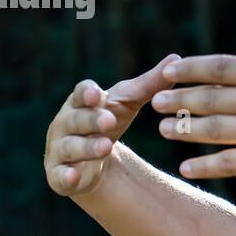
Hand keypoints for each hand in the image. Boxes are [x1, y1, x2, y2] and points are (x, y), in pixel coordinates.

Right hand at [44, 54, 180, 195]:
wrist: (94, 160)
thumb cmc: (109, 121)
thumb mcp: (128, 103)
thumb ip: (150, 84)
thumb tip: (177, 57)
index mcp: (81, 102)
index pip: (81, 94)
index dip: (87, 94)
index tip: (98, 94)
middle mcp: (66, 123)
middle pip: (77, 119)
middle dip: (91, 120)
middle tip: (108, 120)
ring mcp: (59, 149)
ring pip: (70, 147)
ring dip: (86, 147)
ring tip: (105, 147)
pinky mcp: (59, 175)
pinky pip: (60, 176)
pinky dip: (66, 176)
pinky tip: (74, 177)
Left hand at [152, 24, 235, 179]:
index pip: (223, 67)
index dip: (193, 69)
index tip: (171, 71)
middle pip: (212, 97)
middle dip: (181, 99)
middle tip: (156, 101)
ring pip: (215, 129)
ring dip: (185, 129)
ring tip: (165, 129)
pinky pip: (232, 163)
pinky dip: (207, 165)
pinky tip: (187, 167)